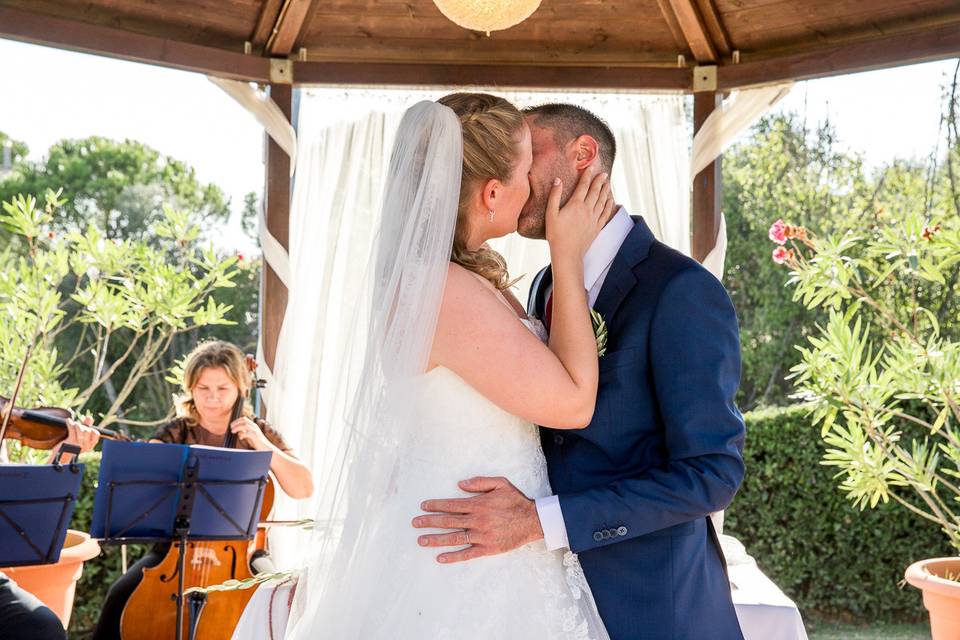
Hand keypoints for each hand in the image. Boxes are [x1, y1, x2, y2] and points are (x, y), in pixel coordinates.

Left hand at [63, 416, 99, 453]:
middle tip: (77, 428)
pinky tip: (68, 421)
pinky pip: (72, 428)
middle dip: (82, 426)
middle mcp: (86, 445)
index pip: (96, 434)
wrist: (58, 459)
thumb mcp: (79, 439)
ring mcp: (78, 443)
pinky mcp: (70, 441)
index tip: (85, 429)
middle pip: (88, 430)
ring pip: (81, 428)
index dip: (91, 430)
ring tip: (72, 425)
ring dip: (76, 425)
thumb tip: (90, 417)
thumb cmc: (69, 448)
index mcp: (89, 446)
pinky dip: (70, 423)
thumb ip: (86, 428)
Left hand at [230, 416, 271, 450]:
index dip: (237, 420)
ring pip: (245, 425)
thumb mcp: (250, 436)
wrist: (266, 448)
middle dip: (236, 423)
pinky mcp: (255, 436)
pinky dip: (242, 435)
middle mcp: (254, 426)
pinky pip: (247, 433)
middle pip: (244, 420)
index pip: (244, 419)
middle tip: (231, 427)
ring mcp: (255, 431)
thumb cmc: (257, 442)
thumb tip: (238, 432)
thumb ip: (245, 433)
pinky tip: (240, 438)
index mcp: (253, 425)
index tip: (232, 425)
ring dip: (237, 427)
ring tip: (232, 431)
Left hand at [412, 476, 543, 563]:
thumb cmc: (516, 501)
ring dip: (436, 539)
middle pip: (448, 521)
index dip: (436, 505)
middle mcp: (477, 520)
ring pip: (454, 538)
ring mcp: (481, 536)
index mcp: (478, 504)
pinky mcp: (487, 548)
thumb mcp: (500, 483)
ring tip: (421, 540)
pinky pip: (467, 553)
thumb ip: (480, 482)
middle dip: (430, 522)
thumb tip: (460, 484)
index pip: (451, 505)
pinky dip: (453, 556)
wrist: (533, 521)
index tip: (423, 506)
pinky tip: (440, 557)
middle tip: (415, 523)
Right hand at [545, 164, 614, 260]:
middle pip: (596, 191)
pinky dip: (609, 205)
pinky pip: (606, 213)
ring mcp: (594, 218)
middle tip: (604, 173)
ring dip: (606, 191)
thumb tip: (557, 180)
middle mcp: (587, 209)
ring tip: (608, 183)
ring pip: (602, 201)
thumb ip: (554, 196)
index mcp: (575, 204)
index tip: (592, 166)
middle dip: (600, 181)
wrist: (568, 253)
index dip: (588, 175)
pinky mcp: (597, 227)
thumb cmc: (556, 234)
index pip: (583, 185)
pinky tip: (611, 200)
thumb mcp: (551, 214)